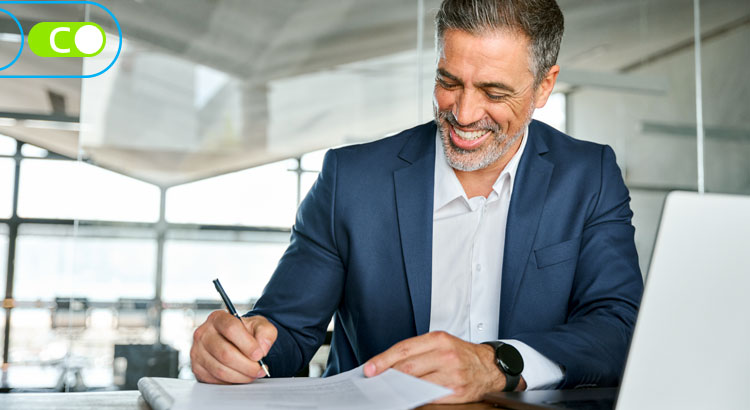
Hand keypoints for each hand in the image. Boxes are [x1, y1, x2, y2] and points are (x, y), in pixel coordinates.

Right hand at [190, 311, 276, 383]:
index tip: (259, 355)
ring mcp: (197, 351)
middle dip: (246, 365)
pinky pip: (215, 379)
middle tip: (260, 369)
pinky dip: (232, 381)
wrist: (236, 342)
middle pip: (225, 353)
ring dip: (241, 375)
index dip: (247, 344)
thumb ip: (266, 332)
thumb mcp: (260, 326)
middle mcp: (204, 333)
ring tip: (253, 374)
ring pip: (220, 369)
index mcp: (218, 318)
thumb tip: (262, 347)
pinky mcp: (197, 367)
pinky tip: (241, 376)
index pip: (231, 329)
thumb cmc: (246, 332)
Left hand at [363, 331, 523, 402]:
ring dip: (399, 387)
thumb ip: (417, 351)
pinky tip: (408, 396)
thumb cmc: (461, 354)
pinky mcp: (456, 390)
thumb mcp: (441, 343)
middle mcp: (445, 354)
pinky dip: (416, 396)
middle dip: (387, 375)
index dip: (383, 360)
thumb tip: (389, 364)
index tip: (370, 369)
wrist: (489, 366)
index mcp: (438, 339)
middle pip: (407, 367)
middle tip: (375, 381)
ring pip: (416, 382)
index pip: (403, 349)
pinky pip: (430, 395)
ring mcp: (451, 373)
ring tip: (389, 389)